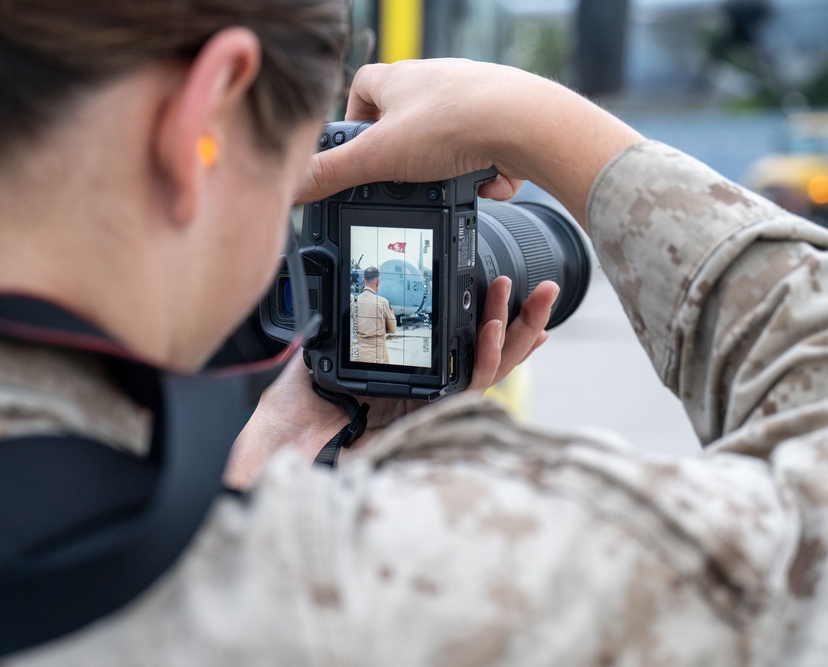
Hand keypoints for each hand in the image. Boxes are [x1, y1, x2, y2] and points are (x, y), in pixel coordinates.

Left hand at [223, 275, 557, 488]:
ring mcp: (431, 408)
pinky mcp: (428, 421)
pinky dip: (484, 357)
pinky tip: (493, 329)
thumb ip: (345, 326)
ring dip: (514, 332)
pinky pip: (468, 387)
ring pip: (490, 368)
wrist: (279, 447)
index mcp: (412, 378)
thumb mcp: (324, 353)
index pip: (463, 346)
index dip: (495, 322)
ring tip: (534, 301)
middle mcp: (428, 393)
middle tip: (548, 290)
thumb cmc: (295, 412)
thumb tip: (352, 288)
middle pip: (489, 354)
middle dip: (523, 322)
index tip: (513, 293)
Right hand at [299, 59, 643, 224]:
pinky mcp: (503, 123)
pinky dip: (481, 175)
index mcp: (399, 79)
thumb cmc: (455, 123)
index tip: (353, 151)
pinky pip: (483, 155)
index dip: (354, 120)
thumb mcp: (379, 156)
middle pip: (406, 122)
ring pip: (446, 143)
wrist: (525, 123)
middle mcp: (436, 83)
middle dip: (404, 158)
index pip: (362, 88)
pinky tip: (483, 183)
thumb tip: (291, 185)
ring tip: (448, 185)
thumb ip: (334, 173)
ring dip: (444, 171)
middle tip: (402, 181)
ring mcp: (472, 101)